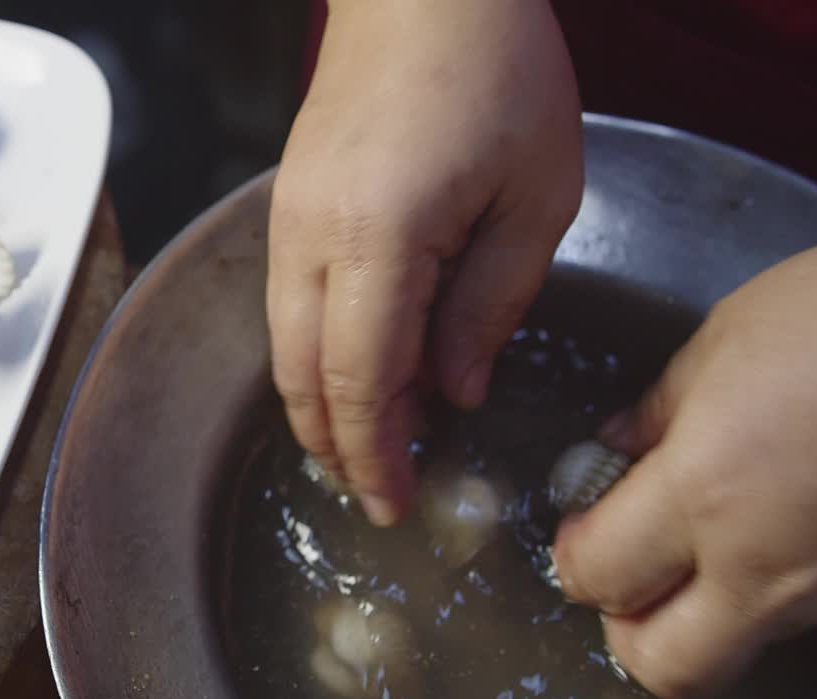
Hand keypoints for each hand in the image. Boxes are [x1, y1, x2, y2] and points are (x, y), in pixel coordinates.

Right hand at [267, 0, 583, 524]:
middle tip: (379, 496)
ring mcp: (287, 220)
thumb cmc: (498, 74)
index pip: (362, 381)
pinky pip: (286, 307)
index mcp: (379, 238)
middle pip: (303, 377)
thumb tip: (456, 394)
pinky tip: (355, 372)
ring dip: (320, 408)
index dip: (377, 455)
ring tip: (367, 448)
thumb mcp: (534, 197)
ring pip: (281, 347)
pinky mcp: (287, 206)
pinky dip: (313, 359)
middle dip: (338, 448)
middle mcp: (310, 238)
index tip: (396, 506)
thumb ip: (490, 306)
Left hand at [552, 236, 816, 698]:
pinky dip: (766, 588)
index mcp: (706, 492)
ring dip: (699, 612)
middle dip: (626, 626)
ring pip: (736, 645)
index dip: (573, 554)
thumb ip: (657, 409)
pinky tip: (776, 521)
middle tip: (626, 567)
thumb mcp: (727, 338)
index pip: (598, 574)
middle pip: (663, 662)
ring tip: (704, 536)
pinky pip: (799, 615)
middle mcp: (767, 563)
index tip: (579, 524)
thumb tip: (613, 448)